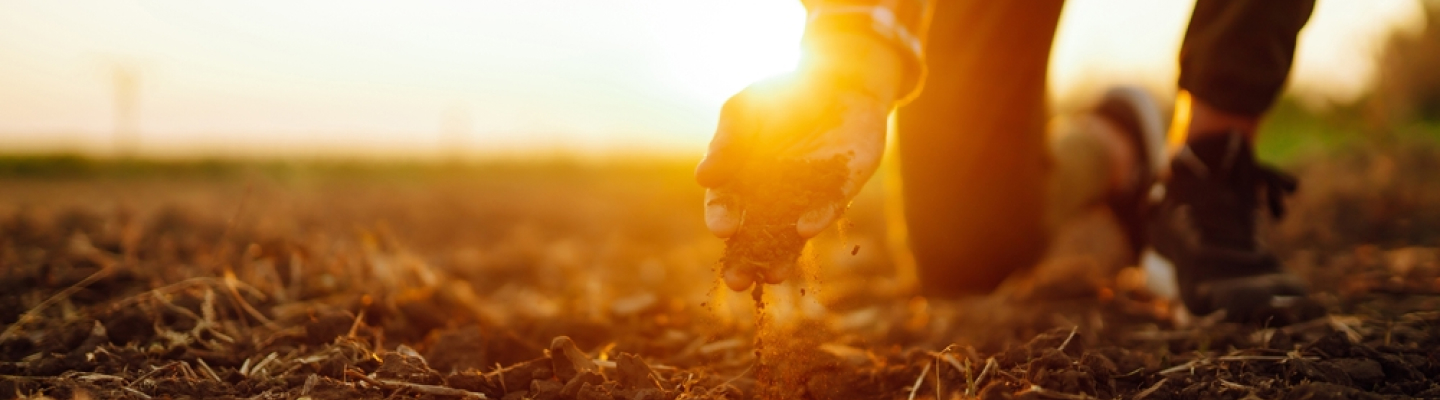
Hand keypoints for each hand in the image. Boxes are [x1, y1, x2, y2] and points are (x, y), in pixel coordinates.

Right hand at [696, 33, 901, 290]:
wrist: (837, 81)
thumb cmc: (780, 95)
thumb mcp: (744, 110)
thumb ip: (725, 143)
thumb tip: (703, 179)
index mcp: (740, 179)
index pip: (724, 206)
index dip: (721, 217)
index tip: (722, 229)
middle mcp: (770, 198)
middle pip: (753, 235)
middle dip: (745, 260)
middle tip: (738, 281)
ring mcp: (805, 199)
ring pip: (789, 235)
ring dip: (781, 257)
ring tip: (775, 275)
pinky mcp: (838, 191)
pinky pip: (826, 209)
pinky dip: (816, 219)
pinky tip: (806, 229)